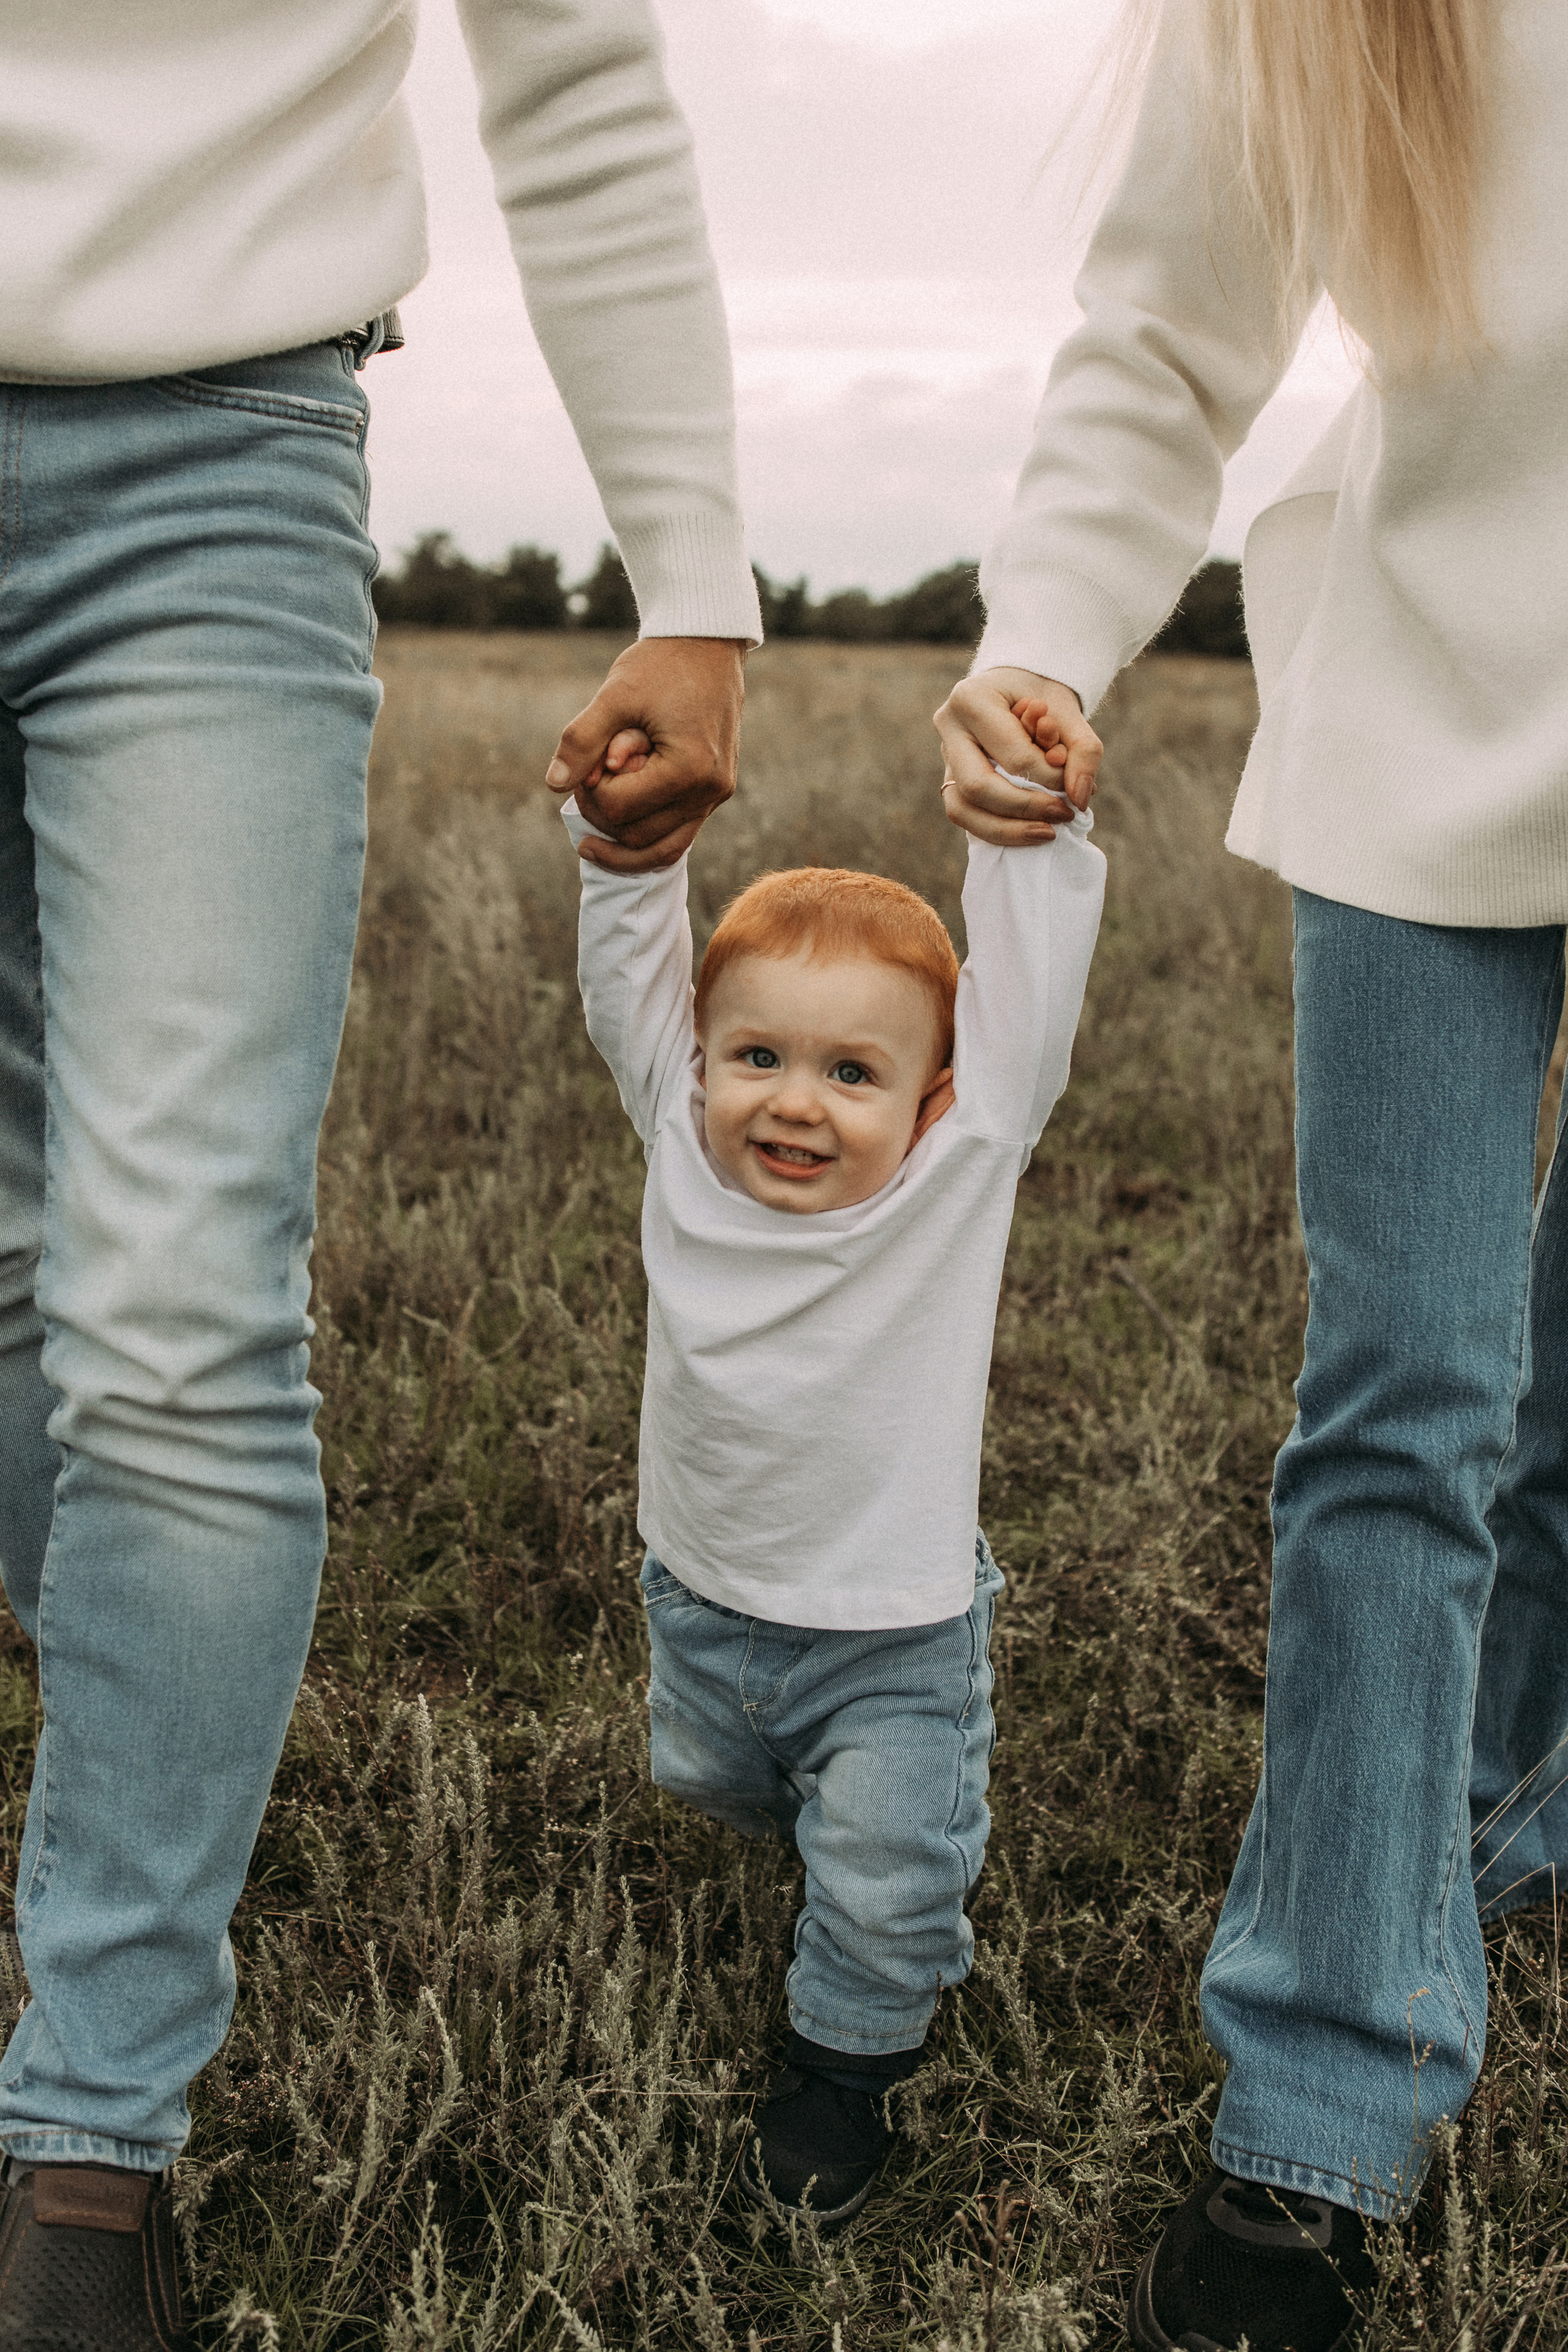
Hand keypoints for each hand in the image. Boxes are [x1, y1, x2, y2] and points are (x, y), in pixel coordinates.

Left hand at [546, 637, 745, 871]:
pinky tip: (617, 837)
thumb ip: (582, 740)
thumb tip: (554, 785)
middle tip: (583, 787)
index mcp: (688, 768)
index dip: (589, 792)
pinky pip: (678, 835)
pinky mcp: (715, 791)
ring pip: (662, 850)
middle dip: (602, 817)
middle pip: (638, 837)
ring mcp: (716, 795)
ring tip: (589, 844)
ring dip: (622, 846)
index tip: (583, 764)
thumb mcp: (615, 696)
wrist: (708, 643)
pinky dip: (647, 840)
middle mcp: (709, 790)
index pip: (619, 807)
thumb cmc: (661, 663)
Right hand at [934, 667, 1101, 845]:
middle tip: (1063, 816)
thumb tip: (1080, 800)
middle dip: (1024, 808)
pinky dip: (996, 830)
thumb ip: (1084, 751)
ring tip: (1047, 833)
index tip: (1073, 786)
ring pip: (962, 809)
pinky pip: (963, 814)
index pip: (1014, 756)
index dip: (1048, 779)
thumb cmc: (1043, 698)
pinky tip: (1027, 832)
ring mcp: (943, 755)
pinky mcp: (948, 778)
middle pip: (978, 786)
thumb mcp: (1070, 713)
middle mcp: (949, 726)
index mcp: (972, 699)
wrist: (1019, 687)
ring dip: (1007, 830)